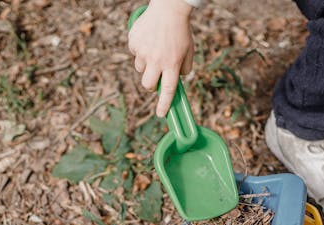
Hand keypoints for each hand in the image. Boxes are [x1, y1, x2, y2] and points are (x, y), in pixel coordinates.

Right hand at [128, 0, 193, 116]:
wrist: (169, 8)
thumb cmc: (181, 31)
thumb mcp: (189, 51)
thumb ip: (184, 69)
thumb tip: (176, 81)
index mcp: (172, 64)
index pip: (167, 90)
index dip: (164, 104)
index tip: (161, 114)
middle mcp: (157, 60)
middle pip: (148, 85)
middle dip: (151, 85)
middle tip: (155, 77)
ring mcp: (143, 52)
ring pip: (140, 69)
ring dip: (146, 65)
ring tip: (154, 49)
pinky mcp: (134, 42)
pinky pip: (135, 53)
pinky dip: (140, 50)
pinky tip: (149, 39)